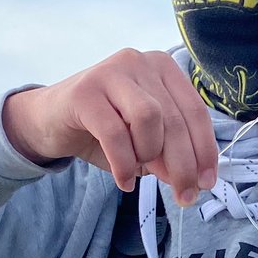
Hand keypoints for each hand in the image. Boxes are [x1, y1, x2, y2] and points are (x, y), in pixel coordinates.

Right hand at [2, 51, 218, 205]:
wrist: (49, 121)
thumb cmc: (103, 130)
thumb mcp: (145, 142)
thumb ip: (170, 153)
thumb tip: (193, 178)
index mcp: (162, 68)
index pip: (195, 111)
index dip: (205, 151)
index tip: (207, 183)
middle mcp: (139, 61)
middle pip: (175, 119)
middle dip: (183, 165)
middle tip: (184, 196)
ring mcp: (112, 72)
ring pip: (150, 119)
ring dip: (149, 155)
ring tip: (137, 170)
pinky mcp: (85, 91)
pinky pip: (115, 134)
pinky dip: (124, 164)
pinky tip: (123, 181)